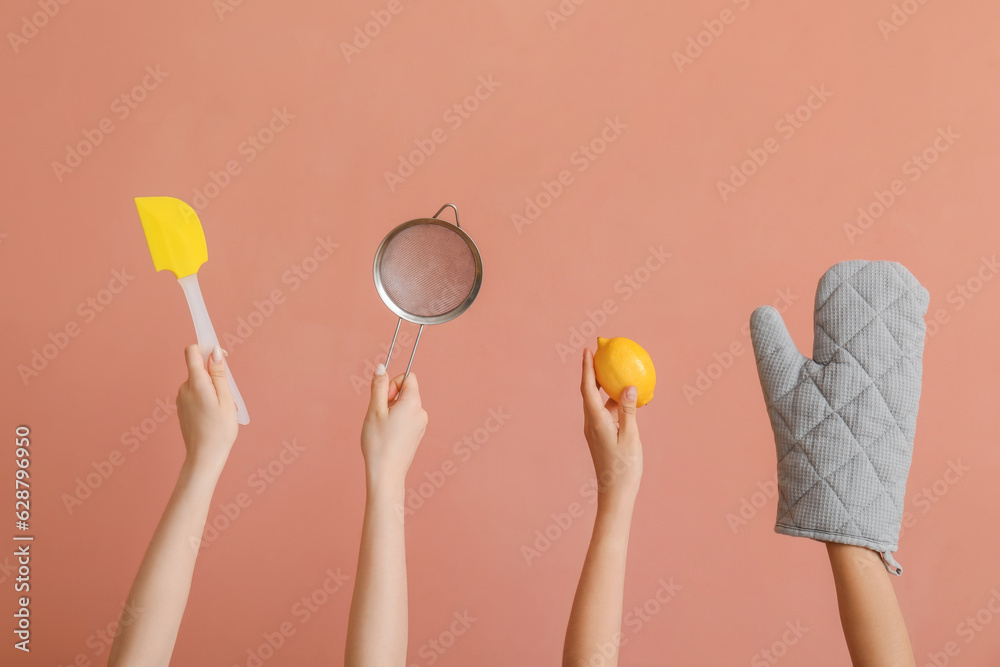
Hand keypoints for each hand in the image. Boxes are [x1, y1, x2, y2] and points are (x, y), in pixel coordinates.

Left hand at [176, 344, 238, 472]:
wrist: (205, 456)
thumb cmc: (220, 430)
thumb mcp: (226, 399)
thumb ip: (219, 374)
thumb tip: (214, 352)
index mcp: (196, 383)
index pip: (192, 352)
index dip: (205, 348)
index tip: (219, 356)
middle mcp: (184, 388)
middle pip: (198, 368)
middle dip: (215, 375)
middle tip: (228, 396)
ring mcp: (181, 398)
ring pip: (198, 383)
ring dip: (212, 389)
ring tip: (222, 410)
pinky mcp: (181, 408)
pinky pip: (195, 394)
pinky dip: (206, 398)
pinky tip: (214, 415)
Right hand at [361, 365, 427, 488]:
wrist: (386, 473)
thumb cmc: (378, 442)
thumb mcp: (374, 410)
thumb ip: (379, 386)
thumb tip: (381, 367)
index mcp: (414, 403)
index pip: (408, 378)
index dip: (393, 383)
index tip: (383, 399)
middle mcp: (421, 412)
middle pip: (406, 392)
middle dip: (390, 398)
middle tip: (379, 416)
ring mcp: (421, 424)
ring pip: (404, 406)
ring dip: (392, 411)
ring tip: (382, 428)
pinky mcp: (417, 435)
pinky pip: (406, 418)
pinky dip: (396, 421)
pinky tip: (388, 436)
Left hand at [580, 348, 641, 504]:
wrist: (615, 493)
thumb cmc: (624, 467)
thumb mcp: (631, 437)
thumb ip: (629, 411)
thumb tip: (628, 386)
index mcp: (596, 421)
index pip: (588, 388)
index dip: (587, 368)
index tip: (587, 350)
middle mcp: (591, 423)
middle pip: (589, 391)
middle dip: (593, 372)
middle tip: (600, 354)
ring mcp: (595, 430)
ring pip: (598, 402)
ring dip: (605, 387)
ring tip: (616, 372)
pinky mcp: (601, 436)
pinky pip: (605, 413)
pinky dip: (614, 403)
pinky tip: (627, 399)